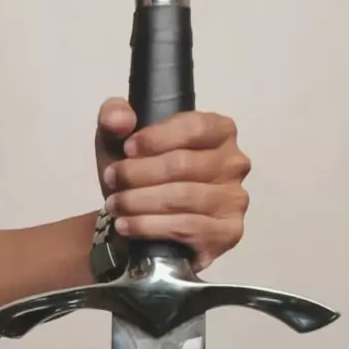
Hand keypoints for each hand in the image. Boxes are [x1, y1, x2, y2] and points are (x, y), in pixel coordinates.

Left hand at [95, 97, 250, 270]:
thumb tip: (120, 120)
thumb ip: (114, 116)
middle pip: (184, 164)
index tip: (126, 149)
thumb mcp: (119, 139)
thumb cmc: (138, 176)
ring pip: (183, 197)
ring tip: (115, 205)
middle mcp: (234, 163)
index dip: (157, 138)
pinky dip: (151, 227)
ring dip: (140, 201)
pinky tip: (128, 225)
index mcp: (219, 130)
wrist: (139, 221)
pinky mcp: (228, 232)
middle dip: (139, 173)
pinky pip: (188, 228)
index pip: (195, 128)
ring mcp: (235, 199)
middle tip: (113, 180)